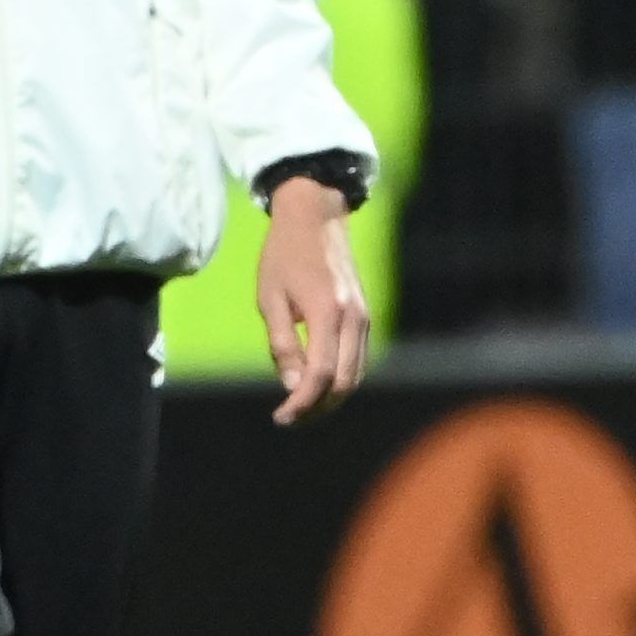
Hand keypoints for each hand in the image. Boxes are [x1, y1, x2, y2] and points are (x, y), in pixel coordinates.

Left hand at [258, 177, 374, 424]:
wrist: (316, 218)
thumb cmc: (284, 254)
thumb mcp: (270, 298)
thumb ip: (282, 344)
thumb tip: (291, 386)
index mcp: (327, 312)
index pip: (320, 374)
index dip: (301, 403)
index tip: (281, 417)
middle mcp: (353, 318)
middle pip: (344, 382)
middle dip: (317, 407)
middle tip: (288, 417)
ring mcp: (364, 317)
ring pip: (356, 375)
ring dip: (331, 397)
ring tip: (300, 406)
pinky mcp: (365, 316)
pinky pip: (359, 359)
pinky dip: (342, 379)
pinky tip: (318, 383)